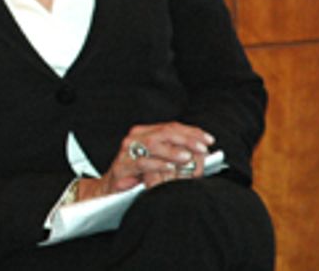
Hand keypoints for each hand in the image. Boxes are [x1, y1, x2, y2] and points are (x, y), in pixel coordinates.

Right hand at [77, 122, 213, 200]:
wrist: (109, 191)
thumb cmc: (137, 176)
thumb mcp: (158, 162)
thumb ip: (175, 155)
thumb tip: (201, 153)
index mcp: (145, 133)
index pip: (171, 127)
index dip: (192, 132)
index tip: (209, 140)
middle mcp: (135, 138)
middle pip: (163, 132)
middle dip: (186, 139)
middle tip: (202, 148)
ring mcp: (127, 151)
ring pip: (152, 144)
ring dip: (172, 150)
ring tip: (187, 157)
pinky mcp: (121, 166)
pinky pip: (141, 163)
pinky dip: (157, 164)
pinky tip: (169, 167)